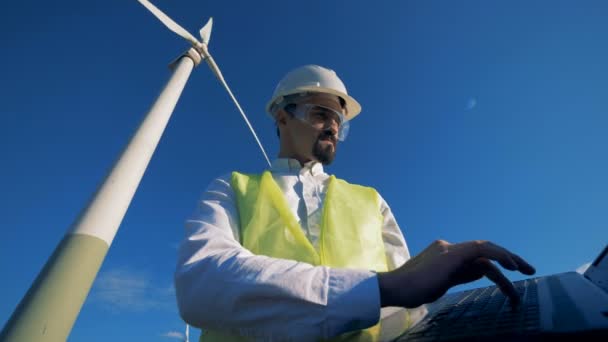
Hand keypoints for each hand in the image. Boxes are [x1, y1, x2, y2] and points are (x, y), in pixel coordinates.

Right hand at [377, 240, 535, 307]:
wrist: (395, 288)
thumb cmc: (411, 291)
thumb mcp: (440, 283)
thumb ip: (458, 275)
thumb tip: (479, 272)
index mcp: (445, 254)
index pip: (476, 258)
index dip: (496, 268)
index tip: (510, 281)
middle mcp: (449, 247)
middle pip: (485, 251)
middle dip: (508, 258)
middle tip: (528, 269)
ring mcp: (450, 249)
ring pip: (486, 250)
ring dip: (508, 259)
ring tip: (525, 270)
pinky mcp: (453, 254)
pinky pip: (482, 250)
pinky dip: (499, 256)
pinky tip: (512, 266)